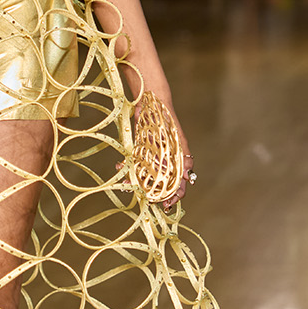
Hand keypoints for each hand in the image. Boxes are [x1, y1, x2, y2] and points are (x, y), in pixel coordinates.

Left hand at [134, 90, 193, 209]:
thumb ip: (184, 159)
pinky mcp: (140, 152)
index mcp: (178, 162)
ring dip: (136, 182)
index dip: (174, 196)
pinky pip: (133, 164)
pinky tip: (120, 167)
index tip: (167, 204)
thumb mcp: (179, 141)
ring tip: (128, 185)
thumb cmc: (168, 121)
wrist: (153, 104)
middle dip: (153, 193)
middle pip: (161, 184)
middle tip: (145, 199)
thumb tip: (188, 178)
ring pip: (145, 177)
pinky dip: (126, 167)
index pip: (179, 185)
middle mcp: (165, 162)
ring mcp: (152, 158)